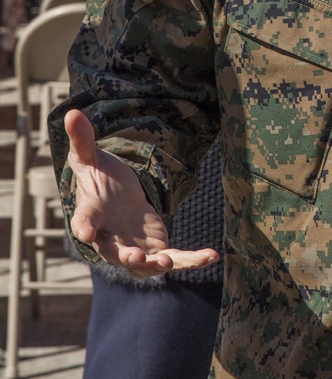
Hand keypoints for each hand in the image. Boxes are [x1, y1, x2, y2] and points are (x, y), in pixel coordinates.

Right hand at [64, 110, 218, 278]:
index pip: (85, 220)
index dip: (84, 226)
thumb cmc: (100, 179)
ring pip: (145, 264)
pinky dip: (192, 260)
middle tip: (137, 258)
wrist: (116, 198)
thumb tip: (73, 112)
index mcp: (92, 215)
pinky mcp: (157, 248)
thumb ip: (84, 140)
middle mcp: (110, 238)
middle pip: (115, 253)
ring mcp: (133, 248)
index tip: (84, 233)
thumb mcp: (92, 157)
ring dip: (157, 265)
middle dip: (127, 257)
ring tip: (170, 263)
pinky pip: (175, 258)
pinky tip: (211, 256)